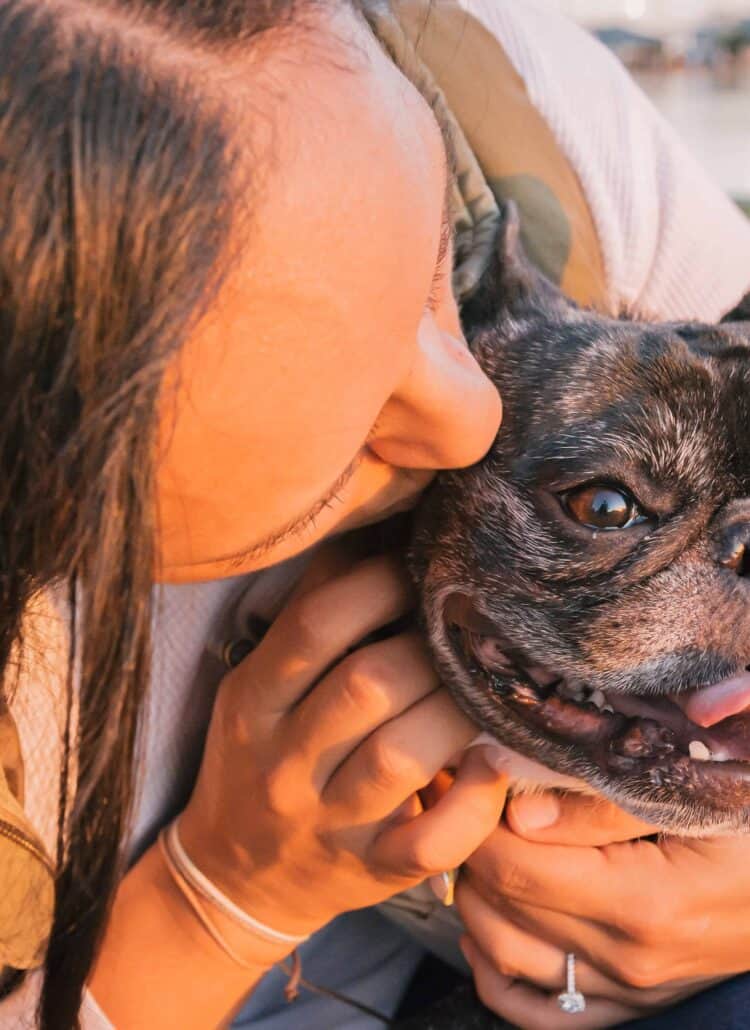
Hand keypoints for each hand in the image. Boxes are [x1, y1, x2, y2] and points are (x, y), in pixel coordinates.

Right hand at [179, 552, 506, 961]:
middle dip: (430, 648)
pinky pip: (430, 842)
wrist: (234, 876)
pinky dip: (473, 802)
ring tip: (486, 686)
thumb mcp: (259, 685)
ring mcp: (327, 822)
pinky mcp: (370, 871)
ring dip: (457, 712)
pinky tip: (492, 764)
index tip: (421, 569)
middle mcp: (283, 761)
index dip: (379, 585)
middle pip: (368, 684)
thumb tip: (378, 529)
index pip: (316, 625)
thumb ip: (310, 616)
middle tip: (467, 629)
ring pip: (402, 758)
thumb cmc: (261, 756)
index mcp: (254, 699)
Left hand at [455, 791, 748, 1027]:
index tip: (471, 780)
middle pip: (503, 908)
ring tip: (478, 848)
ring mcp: (628, 993)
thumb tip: (519, 813)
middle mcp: (629, 960)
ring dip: (474, 900)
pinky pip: (537, 1012)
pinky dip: (495, 972)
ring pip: (505, 958)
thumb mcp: (692, 799)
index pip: (518, 867)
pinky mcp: (629, 1008)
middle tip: (469, 803)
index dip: (479, 821)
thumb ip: (604, 805)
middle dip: (470, 850)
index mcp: (646, 904)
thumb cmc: (749, 828)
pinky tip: (486, 926)